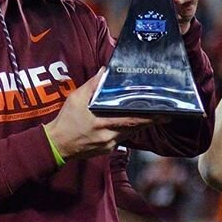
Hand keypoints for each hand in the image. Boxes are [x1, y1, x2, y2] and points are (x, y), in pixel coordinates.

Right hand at [44, 69, 167, 160]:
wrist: (57, 144)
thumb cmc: (66, 120)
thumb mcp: (75, 98)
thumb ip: (91, 85)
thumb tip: (103, 71)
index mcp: (101, 122)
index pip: (130, 120)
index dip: (147, 118)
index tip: (161, 114)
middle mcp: (108, 135)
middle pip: (134, 128)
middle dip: (149, 122)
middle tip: (164, 116)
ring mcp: (109, 145)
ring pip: (129, 134)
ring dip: (139, 126)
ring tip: (150, 118)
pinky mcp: (107, 150)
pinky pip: (121, 138)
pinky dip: (126, 131)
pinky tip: (128, 125)